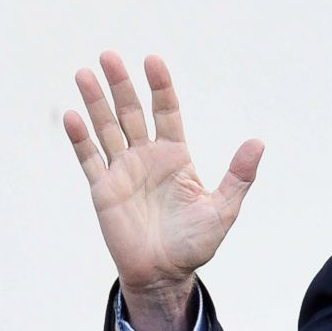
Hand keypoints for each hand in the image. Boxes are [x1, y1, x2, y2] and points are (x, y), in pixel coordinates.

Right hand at [64, 51, 263, 330]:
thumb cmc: (195, 243)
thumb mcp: (223, 209)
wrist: (165, 274)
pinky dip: (81, 139)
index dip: (160, 87)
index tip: (153, 60)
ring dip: (96, 102)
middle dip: (122, 85)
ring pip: (107, 129)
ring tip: (85, 73)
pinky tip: (72, 115)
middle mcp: (147, 157)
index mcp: (176, 156)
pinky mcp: (104, 190)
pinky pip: (90, 160)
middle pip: (132, 112)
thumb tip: (259, 142)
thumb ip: (239, 176)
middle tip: (109, 55)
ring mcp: (123, 171)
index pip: (167, 112)